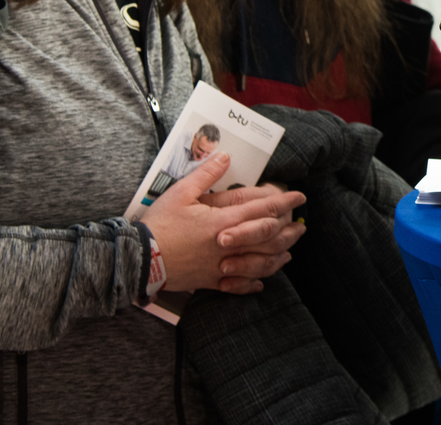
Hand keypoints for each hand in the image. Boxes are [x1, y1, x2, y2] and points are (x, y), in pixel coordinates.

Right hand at [142, 153, 306, 293]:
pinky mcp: (210, 280)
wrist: (139, 259)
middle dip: (288, 230)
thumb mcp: (180, 193)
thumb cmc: (159, 225)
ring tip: (289, 250)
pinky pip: (238, 285)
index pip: (262, 210)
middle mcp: (228, 246)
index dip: (284, 203)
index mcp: (223, 223)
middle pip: (268, 239)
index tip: (299, 197)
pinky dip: (253, 283)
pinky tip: (262, 281)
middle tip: (301, 225)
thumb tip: (225, 156)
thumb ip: (206, 174)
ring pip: (259, 263)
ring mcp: (221, 266)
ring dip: (278, 256)